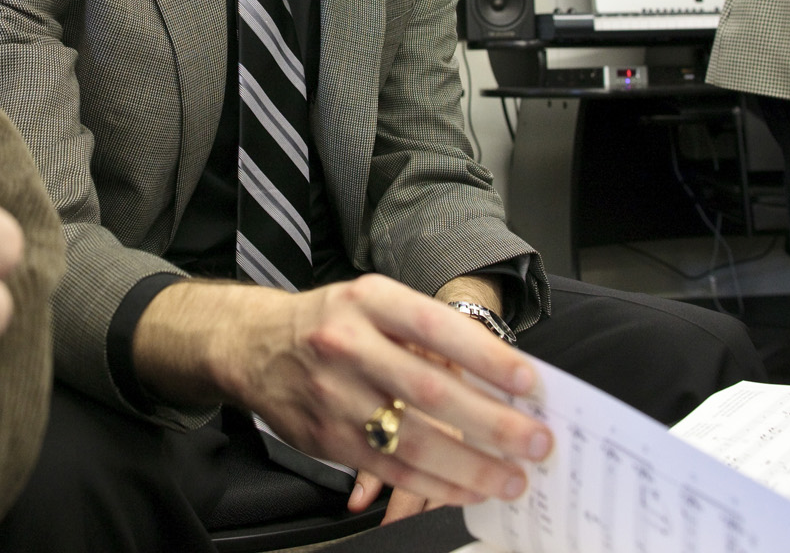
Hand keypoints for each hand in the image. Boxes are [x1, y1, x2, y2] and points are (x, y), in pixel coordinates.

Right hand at [349, 274, 511, 523]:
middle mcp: (347, 343)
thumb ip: (427, 331)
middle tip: (536, 442)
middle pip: (429, 390)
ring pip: (412, 439)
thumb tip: (501, 378)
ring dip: (471, 466)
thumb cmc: (332, 323)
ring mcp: (334, 394)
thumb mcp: (373, 303)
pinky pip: (390, 469)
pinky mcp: (327, 438)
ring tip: (512, 479)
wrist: (254, 345)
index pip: (436, 326)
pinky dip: (435, 484)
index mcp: (368, 300)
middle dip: (492, 423)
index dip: (486, 357)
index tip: (529, 382)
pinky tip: (467, 490)